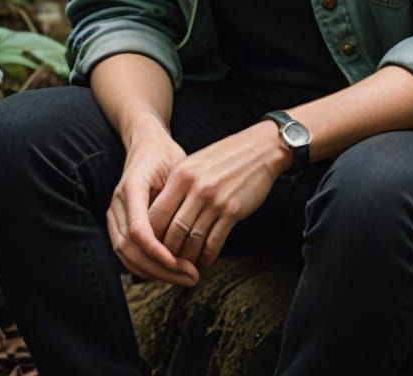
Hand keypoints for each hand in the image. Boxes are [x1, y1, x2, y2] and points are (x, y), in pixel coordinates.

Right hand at [106, 114, 199, 285]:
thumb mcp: (178, 167)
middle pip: (129, 250)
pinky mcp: (119, 225)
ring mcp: (115, 216)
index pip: (136, 229)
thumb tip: (194, 228)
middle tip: (191, 277)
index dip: (155, 251)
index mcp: (132, 187)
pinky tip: (172, 272)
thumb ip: (179, 194)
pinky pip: (128, 254)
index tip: (178, 262)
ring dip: (155, 273)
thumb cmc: (167, 154)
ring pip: (126, 257)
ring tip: (186, 278)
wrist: (147, 144)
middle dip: (160, 269)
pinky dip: (148, 268)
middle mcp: (118, 204)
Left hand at [148, 121, 286, 272]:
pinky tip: (205, 260)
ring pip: (192, 240)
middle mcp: (196, 188)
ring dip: (187, 258)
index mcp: (182, 174)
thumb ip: (178, 185)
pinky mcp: (232, 210)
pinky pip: (214, 242)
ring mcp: (214, 200)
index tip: (152, 245)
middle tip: (167, 261)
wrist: (261, 149)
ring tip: (185, 265)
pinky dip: (207, 256)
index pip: (156, 213)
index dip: (151, 235)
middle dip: (167, 252)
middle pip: (172, 230)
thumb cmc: (227, 156)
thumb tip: (162, 214)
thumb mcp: (195, 163)